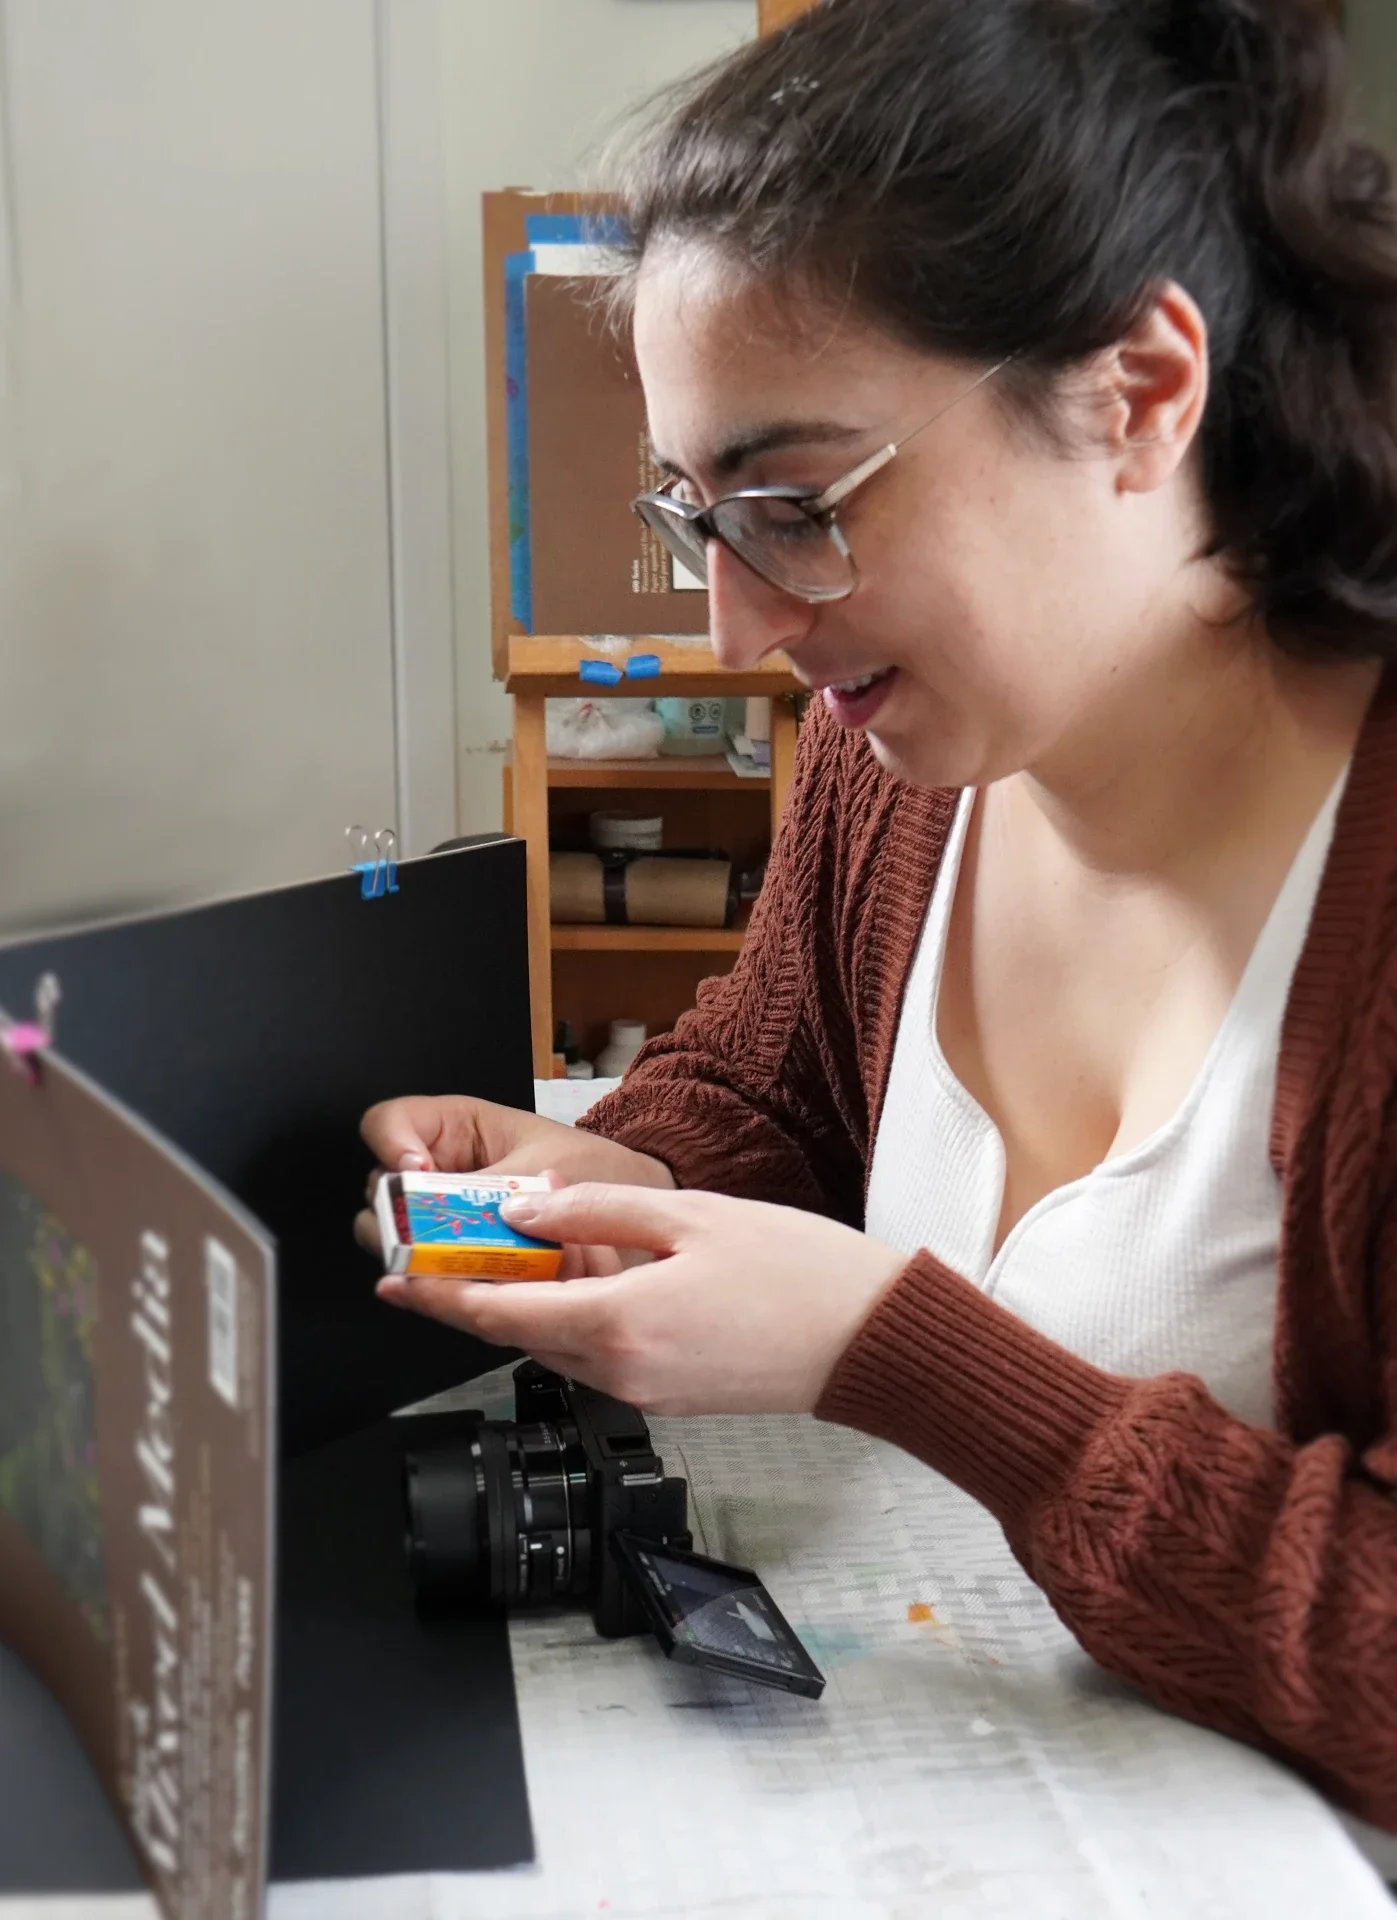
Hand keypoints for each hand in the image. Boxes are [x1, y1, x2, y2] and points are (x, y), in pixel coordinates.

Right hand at [353, 1094, 674, 1259]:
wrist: (635, 1209)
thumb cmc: (596, 1170)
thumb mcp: (544, 1171)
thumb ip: (497, 1194)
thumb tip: (456, 1216)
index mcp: (453, 1130)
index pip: (386, 1124)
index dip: (391, 1147)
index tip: (417, 1173)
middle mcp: (439, 1173)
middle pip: (380, 1193)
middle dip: (402, 1217)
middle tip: (436, 1233)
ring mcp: (445, 1219)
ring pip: (401, 1241)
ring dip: (429, 1257)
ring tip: (474, 1262)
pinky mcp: (461, 1262)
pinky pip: (435, 1278)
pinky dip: (457, 1287)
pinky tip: (490, 1285)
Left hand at [375, 1183, 906, 1416]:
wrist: (869, 1340)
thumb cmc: (798, 1274)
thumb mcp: (689, 1217)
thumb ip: (596, 1211)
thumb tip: (524, 1211)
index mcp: (619, 1324)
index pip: (497, 1315)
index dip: (435, 1298)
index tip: (393, 1279)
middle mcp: (624, 1371)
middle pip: (519, 1337)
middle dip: (471, 1301)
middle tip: (435, 1260)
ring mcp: (648, 1392)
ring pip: (559, 1348)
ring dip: (524, 1313)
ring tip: (504, 1264)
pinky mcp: (671, 1397)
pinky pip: (600, 1358)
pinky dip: (573, 1325)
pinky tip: (580, 1287)